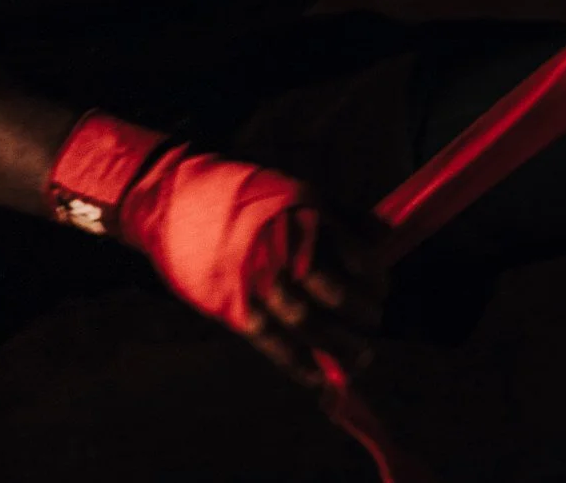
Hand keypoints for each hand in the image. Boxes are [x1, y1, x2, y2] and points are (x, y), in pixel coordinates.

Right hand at [242, 202, 387, 388]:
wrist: (182, 199)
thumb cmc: (250, 196)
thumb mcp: (298, 190)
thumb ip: (342, 213)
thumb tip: (383, 236)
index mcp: (303, 216)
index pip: (354, 256)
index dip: (374, 279)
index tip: (382, 289)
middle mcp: (283, 249)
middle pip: (333, 293)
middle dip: (361, 313)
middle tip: (375, 320)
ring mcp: (257, 279)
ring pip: (307, 322)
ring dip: (338, 345)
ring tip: (361, 357)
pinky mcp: (234, 304)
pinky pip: (272, 341)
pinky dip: (298, 362)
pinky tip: (318, 375)